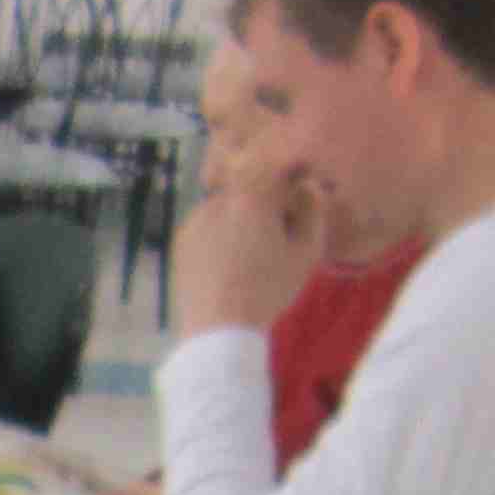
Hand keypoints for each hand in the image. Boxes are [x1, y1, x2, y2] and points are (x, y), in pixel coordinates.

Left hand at [176, 169, 324, 336]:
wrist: (219, 327)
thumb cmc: (269, 289)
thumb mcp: (305, 251)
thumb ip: (312, 210)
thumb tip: (308, 185)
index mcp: (252, 197)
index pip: (275, 167)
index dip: (291, 175)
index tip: (300, 191)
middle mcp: (219, 200)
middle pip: (250, 186)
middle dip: (267, 200)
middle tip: (279, 229)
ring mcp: (195, 219)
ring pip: (228, 206)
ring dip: (242, 217)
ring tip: (253, 253)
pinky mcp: (181, 239)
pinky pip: (208, 225)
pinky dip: (221, 234)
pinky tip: (229, 262)